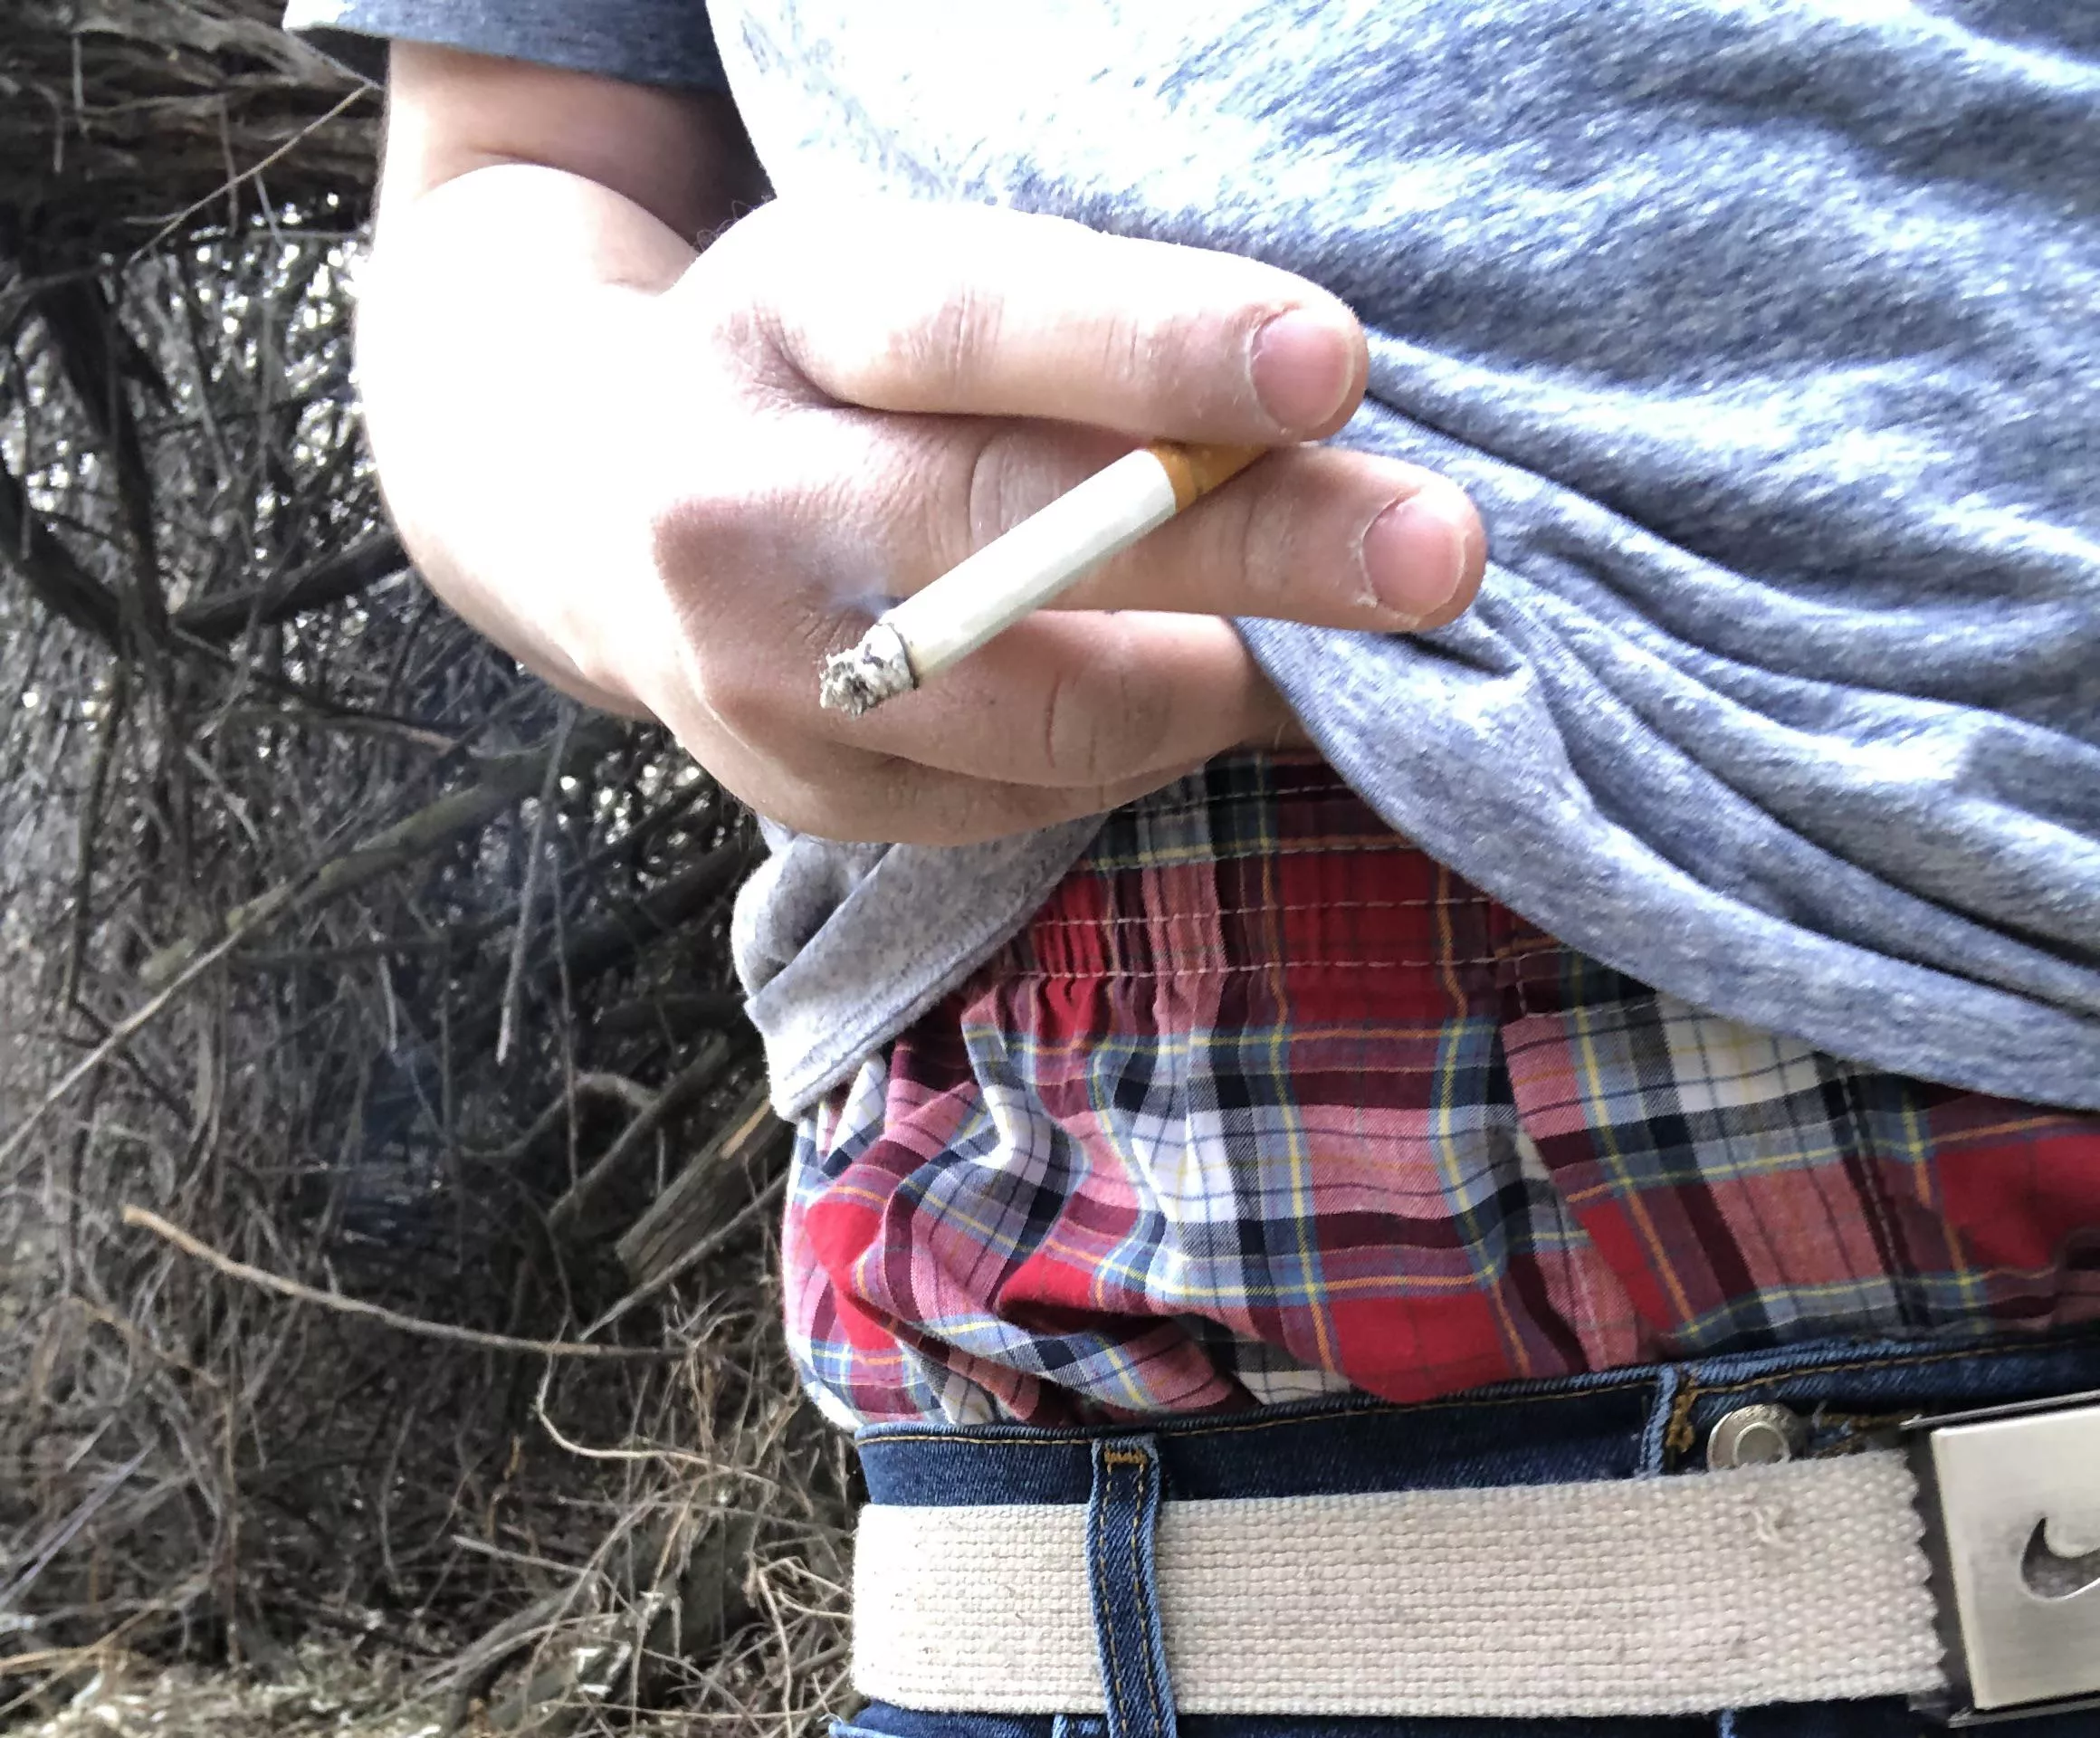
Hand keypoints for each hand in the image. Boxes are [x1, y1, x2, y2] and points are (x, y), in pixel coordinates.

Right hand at [361, 64, 1485, 844]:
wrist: (587, 511)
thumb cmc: (818, 374)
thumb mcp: (900, 286)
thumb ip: (1070, 336)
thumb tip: (1314, 412)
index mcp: (779, 318)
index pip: (970, 326)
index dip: (1153, 346)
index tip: (1333, 362)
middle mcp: (740, 512)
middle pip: (1019, 538)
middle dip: (1252, 549)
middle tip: (1440, 555)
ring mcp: (761, 685)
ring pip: (1043, 711)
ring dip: (1229, 682)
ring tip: (1365, 646)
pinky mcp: (808, 803)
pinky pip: (1031, 798)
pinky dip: (1153, 749)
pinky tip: (1220, 696)